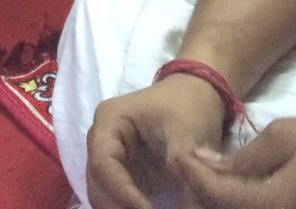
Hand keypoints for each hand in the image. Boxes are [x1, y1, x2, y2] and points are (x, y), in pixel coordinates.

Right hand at [86, 76, 225, 208]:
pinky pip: (118, 201)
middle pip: (98, 185)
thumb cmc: (188, 107)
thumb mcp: (188, 135)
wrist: (197, 98)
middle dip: (119, 207)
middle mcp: (102, 141)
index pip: (103, 163)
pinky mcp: (125, 176)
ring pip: (104, 197)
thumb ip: (184, 170)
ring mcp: (111, 159)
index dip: (121, 193)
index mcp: (110, 121)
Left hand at [174, 118, 295, 208]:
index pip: (214, 194)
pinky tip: (235, 193)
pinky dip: (242, 206)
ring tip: (207, 183)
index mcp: (271, 205)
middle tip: (188, 173)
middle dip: (201, 196)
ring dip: (219, 203)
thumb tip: (204, 163)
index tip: (178, 156)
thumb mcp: (287, 136)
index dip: (191, 175)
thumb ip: (244, 157)